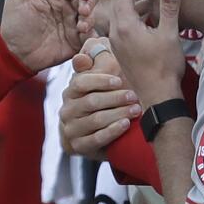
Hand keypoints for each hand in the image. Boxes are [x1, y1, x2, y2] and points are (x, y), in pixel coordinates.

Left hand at [0, 0, 93, 71]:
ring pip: (89, 16)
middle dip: (88, 4)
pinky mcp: (76, 40)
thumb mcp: (17, 0)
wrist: (16, 55)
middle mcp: (66, 6)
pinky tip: (84, 37)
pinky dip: (91, 35)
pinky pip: (88, 35)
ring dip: (90, 19)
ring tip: (81, 26)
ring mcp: (72, 23)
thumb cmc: (14, 26)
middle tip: (84, 12)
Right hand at [58, 39, 139, 157]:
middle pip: (91, 101)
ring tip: (135, 110)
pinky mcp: (78, 146)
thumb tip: (82, 57)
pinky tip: (126, 125)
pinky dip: (113, 131)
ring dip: (118, 114)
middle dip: (115, 98)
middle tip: (134, 96)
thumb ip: (92, 68)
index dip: (100, 81)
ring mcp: (71, 129)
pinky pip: (96, 138)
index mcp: (70, 92)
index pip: (80, 83)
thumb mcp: (95, 85)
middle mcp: (67, 110)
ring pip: (96, 120)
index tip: (119, 81)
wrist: (91, 137)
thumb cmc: (98, 106)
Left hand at [107, 0, 184, 105]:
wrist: (158, 96)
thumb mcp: (170, 34)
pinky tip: (150, 22)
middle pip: (118, 2)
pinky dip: (133, 19)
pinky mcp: (120, 51)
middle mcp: (115, 33)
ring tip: (153, 2)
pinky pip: (121, 28)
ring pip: (119, 15)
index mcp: (124, 25)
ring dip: (134, 5)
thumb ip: (169, 8)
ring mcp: (116, 43)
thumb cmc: (164, 67)